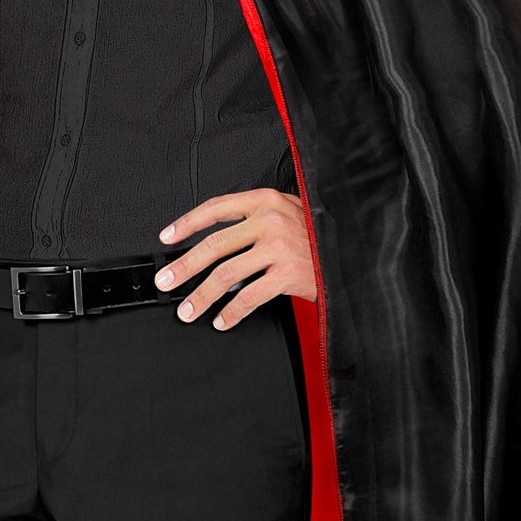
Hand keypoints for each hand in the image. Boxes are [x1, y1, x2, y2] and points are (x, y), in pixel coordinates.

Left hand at [153, 188, 314, 328]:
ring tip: (188, 310)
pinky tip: (221, 320)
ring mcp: (279, 248)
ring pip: (226, 274)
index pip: (216, 208)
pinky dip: (232, 312)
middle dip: (184, 266)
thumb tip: (214, 241)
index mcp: (265, 201)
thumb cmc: (319, 233)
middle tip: (166, 281)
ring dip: (202, 296)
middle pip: (214, 245)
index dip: (187, 223)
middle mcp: (270, 221)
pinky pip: (250, 296)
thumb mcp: (288, 211)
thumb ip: (255, 218)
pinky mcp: (289, 274)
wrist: (354, 252)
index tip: (168, 237)